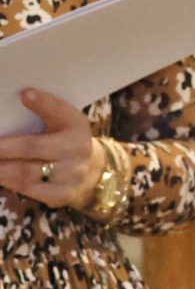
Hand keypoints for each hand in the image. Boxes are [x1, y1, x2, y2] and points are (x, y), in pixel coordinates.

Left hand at [0, 89, 105, 209]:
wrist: (91, 172)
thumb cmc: (65, 140)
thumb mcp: (62, 122)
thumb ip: (44, 112)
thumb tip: (21, 97)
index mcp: (77, 125)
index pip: (59, 111)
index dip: (43, 103)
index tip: (24, 94)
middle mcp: (78, 149)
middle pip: (34, 146)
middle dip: (3, 148)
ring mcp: (72, 175)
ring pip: (26, 172)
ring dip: (0, 168)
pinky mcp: (63, 195)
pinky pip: (28, 189)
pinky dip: (6, 181)